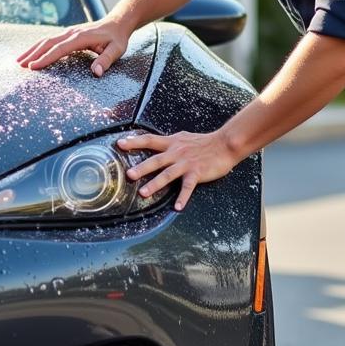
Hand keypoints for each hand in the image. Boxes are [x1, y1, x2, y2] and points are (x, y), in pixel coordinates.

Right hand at [16, 18, 130, 76]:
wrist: (117, 23)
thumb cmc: (117, 38)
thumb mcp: (117, 50)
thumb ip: (106, 60)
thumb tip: (96, 72)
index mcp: (81, 37)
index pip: (60, 48)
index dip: (46, 58)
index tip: (34, 66)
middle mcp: (71, 33)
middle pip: (48, 43)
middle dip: (33, 54)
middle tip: (21, 65)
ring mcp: (68, 32)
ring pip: (46, 40)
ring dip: (32, 50)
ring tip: (19, 61)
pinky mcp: (67, 34)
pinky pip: (50, 40)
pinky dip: (38, 47)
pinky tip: (31, 54)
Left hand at [119, 130, 240, 210]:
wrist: (224, 144)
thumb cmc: (204, 142)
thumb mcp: (183, 138)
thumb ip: (169, 143)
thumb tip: (155, 142)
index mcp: (172, 143)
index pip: (149, 140)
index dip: (134, 142)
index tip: (120, 144)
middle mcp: (176, 153)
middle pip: (156, 160)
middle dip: (141, 168)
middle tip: (128, 175)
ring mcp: (186, 164)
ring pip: (168, 174)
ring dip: (156, 184)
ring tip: (144, 193)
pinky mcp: (197, 173)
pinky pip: (188, 187)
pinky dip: (182, 197)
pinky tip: (177, 207)